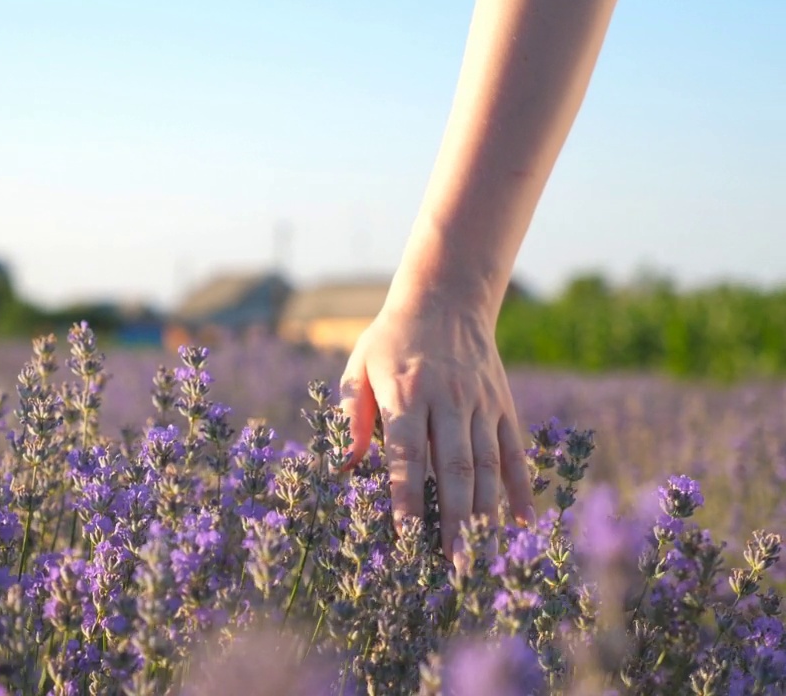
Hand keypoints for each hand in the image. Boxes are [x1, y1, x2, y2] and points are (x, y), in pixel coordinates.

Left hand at [337, 295, 535, 569]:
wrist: (446, 298)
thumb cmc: (391, 340)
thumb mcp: (359, 367)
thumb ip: (352, 417)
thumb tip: (342, 468)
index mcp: (407, 393)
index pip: (408, 455)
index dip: (408, 498)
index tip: (406, 538)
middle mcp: (448, 400)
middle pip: (453, 468)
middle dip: (453, 520)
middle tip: (451, 565)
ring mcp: (481, 403)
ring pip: (487, 466)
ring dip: (485, 513)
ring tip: (480, 554)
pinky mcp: (503, 405)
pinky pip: (514, 452)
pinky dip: (519, 489)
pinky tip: (521, 523)